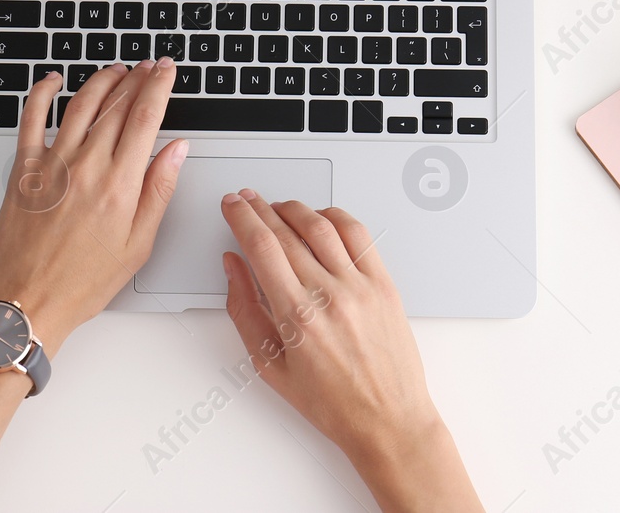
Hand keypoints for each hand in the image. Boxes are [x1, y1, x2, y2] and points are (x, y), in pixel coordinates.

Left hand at [0, 58, 185, 351]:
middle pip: (117, 104)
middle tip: (150, 66)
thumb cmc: (80, 283)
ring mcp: (52, 163)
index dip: (160, 86)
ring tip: (117, 70)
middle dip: (138, 78)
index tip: (167, 71)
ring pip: (81, 103)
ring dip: (102, 80)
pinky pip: (31, 118)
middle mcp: (86, 166)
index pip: (145, 117)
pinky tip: (53, 81)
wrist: (26, 301)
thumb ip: (159, 191)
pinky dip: (42, 93)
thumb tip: (176, 151)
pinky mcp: (24, 169)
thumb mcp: (137, 245)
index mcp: (119, 185)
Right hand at [221, 191, 481, 512]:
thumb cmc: (333, 404)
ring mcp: (360, 286)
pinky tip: (321, 217)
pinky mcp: (384, 284)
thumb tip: (233, 267)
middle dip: (259, 208)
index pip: (261, 246)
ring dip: (293, 208)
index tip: (232, 206)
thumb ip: (245, 311)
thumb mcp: (270, 366)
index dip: (241, 217)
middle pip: (285, 230)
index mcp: (297, 317)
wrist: (388, 421)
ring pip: (321, 225)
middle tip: (246, 199)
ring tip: (278, 207)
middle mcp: (329, 295)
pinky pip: (358, 235)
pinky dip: (335, 217)